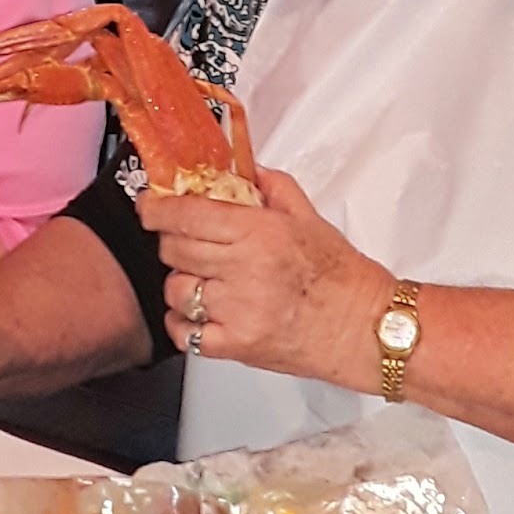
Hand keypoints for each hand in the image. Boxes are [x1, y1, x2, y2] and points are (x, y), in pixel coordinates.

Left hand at [139, 167, 391, 388]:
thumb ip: (271, 187)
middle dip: (172, 240)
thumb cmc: (341, 276)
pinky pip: (184, 331)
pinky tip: (203, 312)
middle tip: (187, 241)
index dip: (157, 209)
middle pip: (174, 249)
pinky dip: (184, 321)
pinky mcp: (236, 346)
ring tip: (205, 280)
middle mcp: (244, 270)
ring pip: (175, 289)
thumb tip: (241, 168)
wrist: (364, 329)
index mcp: (260, 233)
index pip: (187, 215)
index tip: (150, 207)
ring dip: (182, 281)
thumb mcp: (309, 218)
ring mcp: (237, 311)